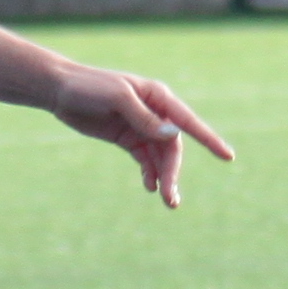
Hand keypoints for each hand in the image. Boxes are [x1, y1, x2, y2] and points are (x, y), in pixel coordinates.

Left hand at [61, 68, 234, 206]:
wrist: (59, 90)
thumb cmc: (89, 87)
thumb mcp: (117, 99)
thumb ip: (144, 118)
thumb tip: (173, 135)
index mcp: (158, 97)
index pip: (188, 122)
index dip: (209, 139)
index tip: (227, 156)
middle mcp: (155, 113)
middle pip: (173, 147)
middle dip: (174, 173)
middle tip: (171, 199)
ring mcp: (141, 127)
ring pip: (160, 156)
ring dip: (164, 177)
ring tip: (167, 201)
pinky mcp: (127, 138)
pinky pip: (145, 159)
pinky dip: (149, 173)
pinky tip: (149, 187)